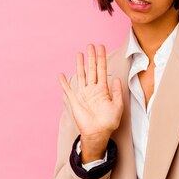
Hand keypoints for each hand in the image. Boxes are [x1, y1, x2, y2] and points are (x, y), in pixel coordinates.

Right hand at [58, 44, 123, 162]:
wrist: (98, 133)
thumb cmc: (109, 122)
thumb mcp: (117, 106)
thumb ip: (117, 92)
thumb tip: (117, 79)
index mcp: (103, 90)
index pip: (102, 70)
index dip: (101, 59)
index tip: (101, 47)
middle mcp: (92, 89)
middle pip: (92, 69)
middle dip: (91, 57)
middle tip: (90, 45)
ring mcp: (83, 94)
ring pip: (81, 75)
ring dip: (80, 65)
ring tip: (79, 53)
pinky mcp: (75, 100)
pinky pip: (68, 90)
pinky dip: (64, 82)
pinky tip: (61, 75)